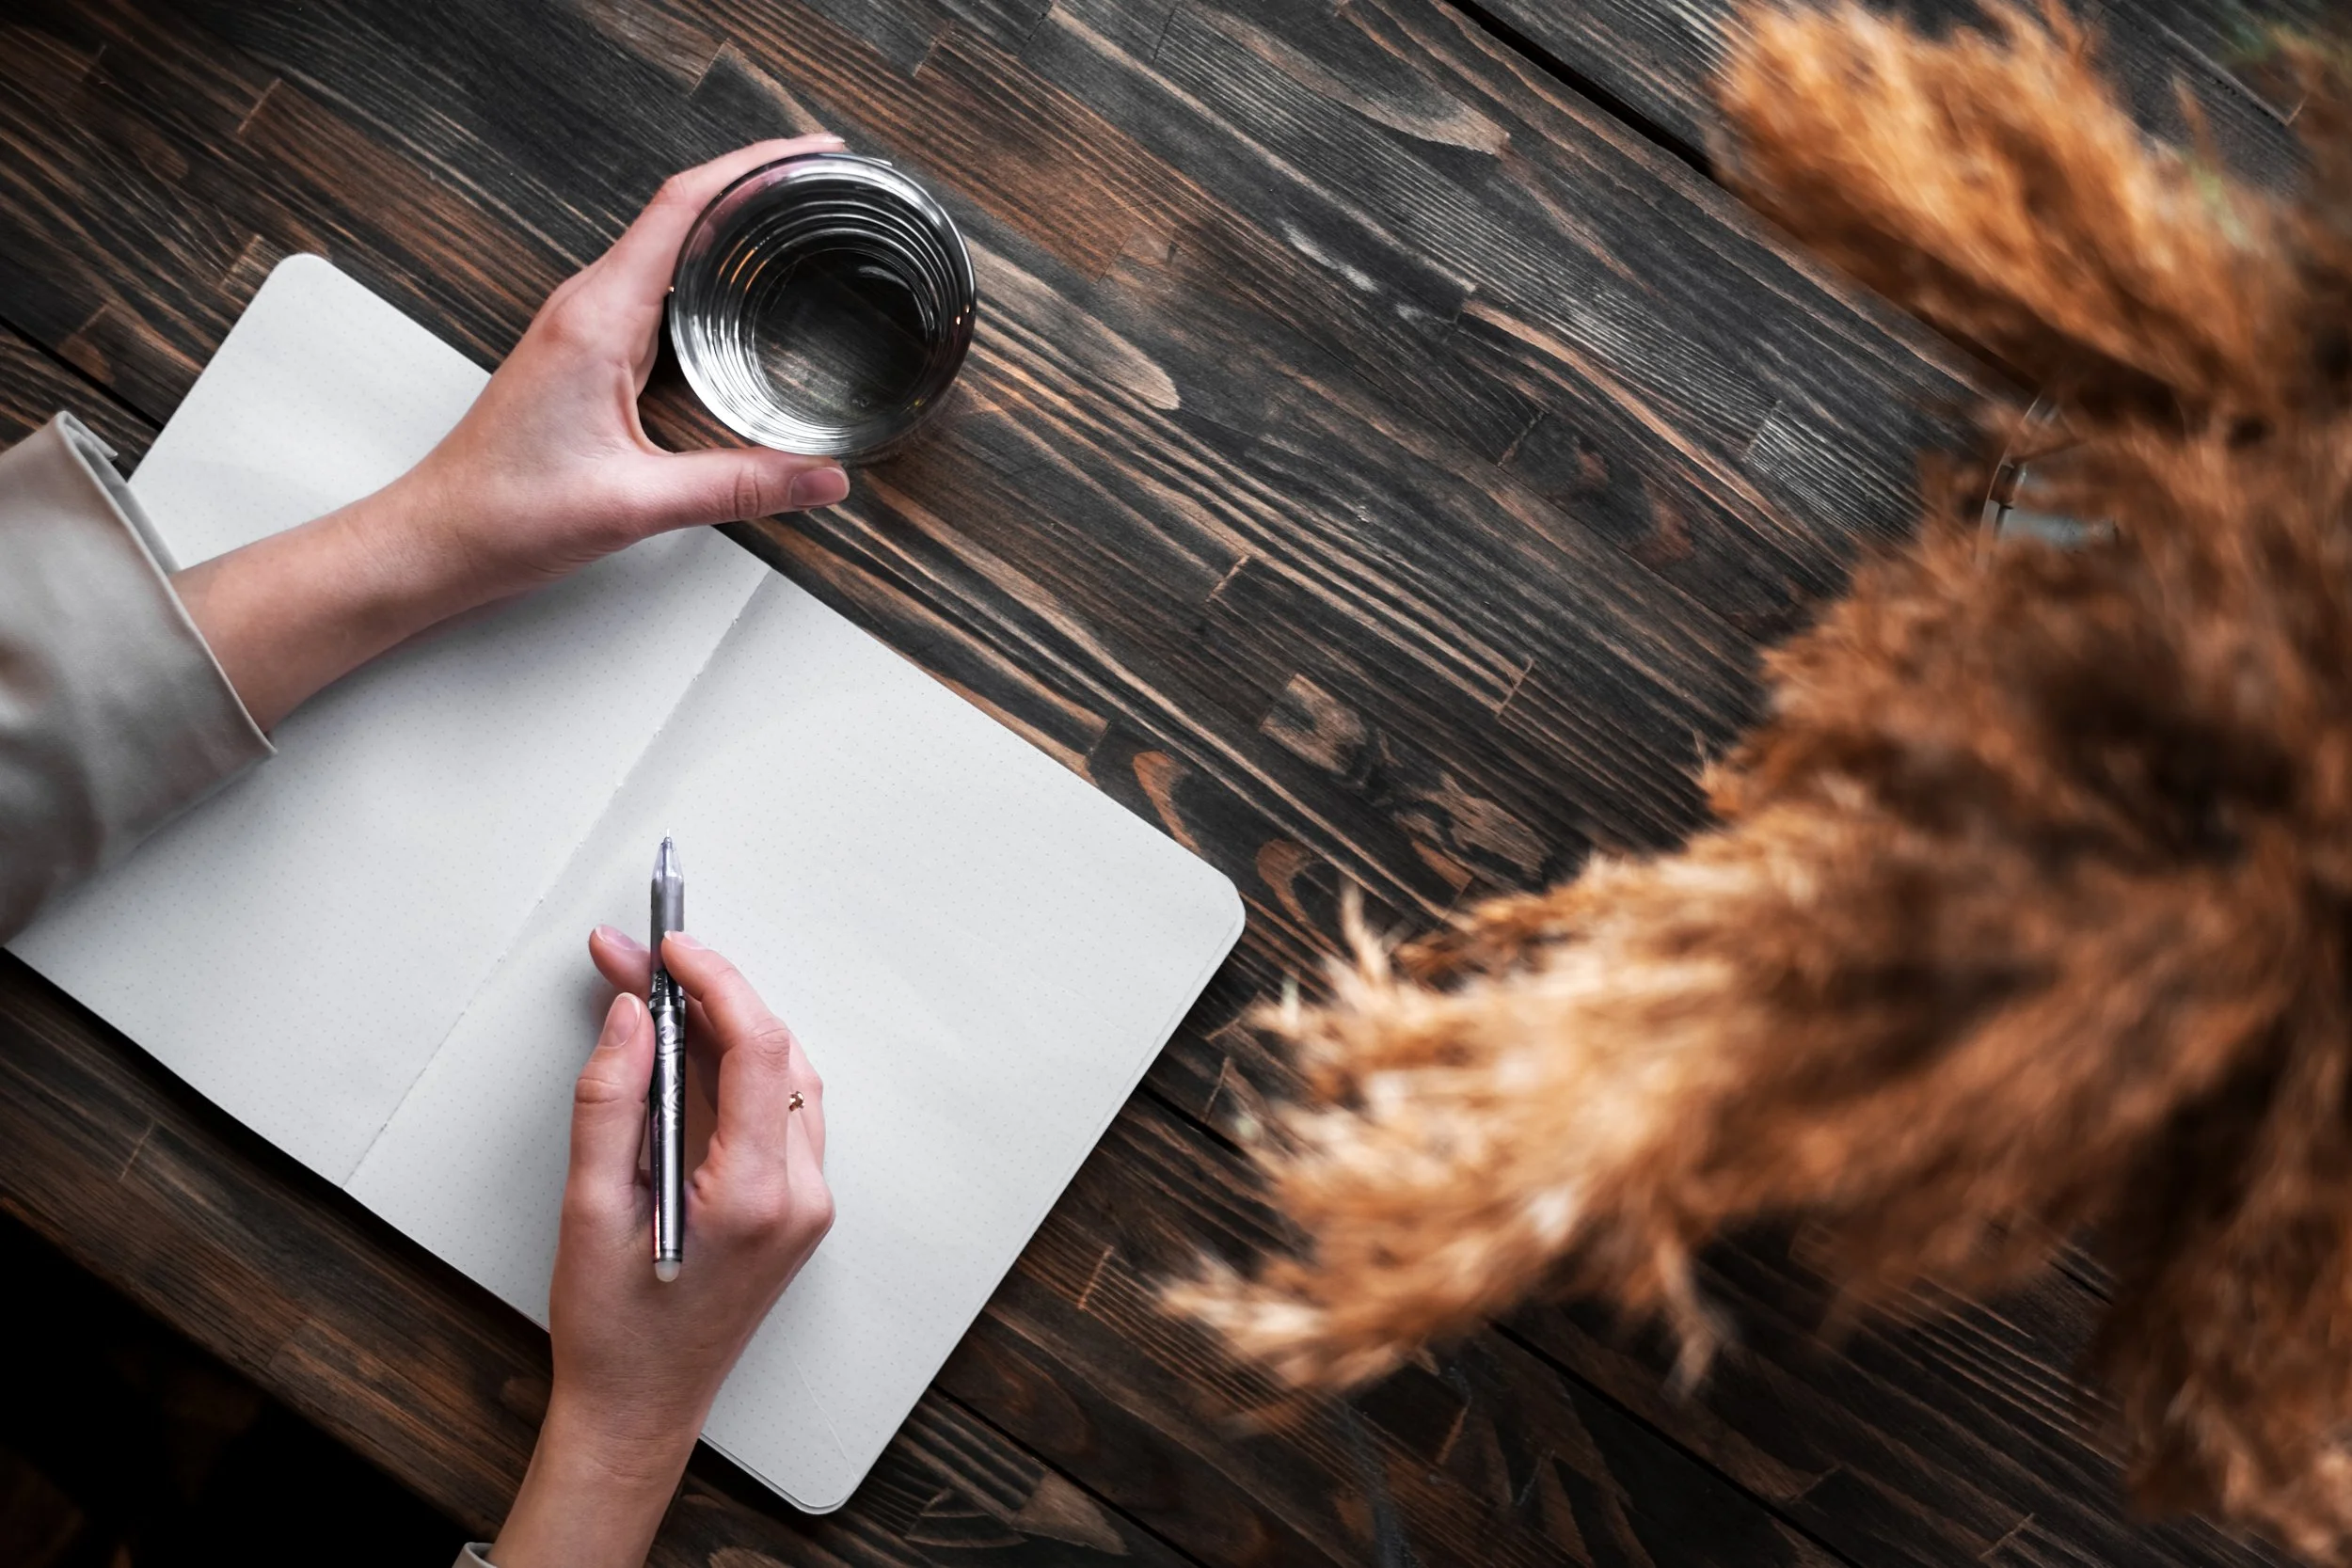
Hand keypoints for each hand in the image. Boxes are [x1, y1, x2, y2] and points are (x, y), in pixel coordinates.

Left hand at [396, 134, 852, 597]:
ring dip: (728, 225)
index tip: (811, 152)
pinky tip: (738, 293)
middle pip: (680, 211)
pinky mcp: (584, 351)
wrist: (440, 539)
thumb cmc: (507, 512)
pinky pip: (654, 289)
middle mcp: (586, 306)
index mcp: (596, 318)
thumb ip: (740, 487)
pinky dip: (705, 272)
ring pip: (666, 248)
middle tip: (823, 183)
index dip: (752, 166)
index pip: (683, 206)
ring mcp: (582, 325)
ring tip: (794, 221)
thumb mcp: (637, 503)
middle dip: (754, 184)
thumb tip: (822, 475)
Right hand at [490, 931, 830, 1567]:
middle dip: (708, 995)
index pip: (758, 1049)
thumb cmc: (615, 1330)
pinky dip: (735, 1068)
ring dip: (724, 1026)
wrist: (642, 1411)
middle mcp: (801, 1195)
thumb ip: (612, 1103)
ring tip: (652, 995)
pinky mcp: (797, 1207)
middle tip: (636, 961)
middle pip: (775, 1053)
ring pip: (784, 1075)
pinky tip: (684, 1049)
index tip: (666, 947)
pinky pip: (779, 1110)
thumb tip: (635, 1014)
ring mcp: (808, 1202)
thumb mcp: (589, 1210)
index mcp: (757, 1196)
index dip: (715, 982)